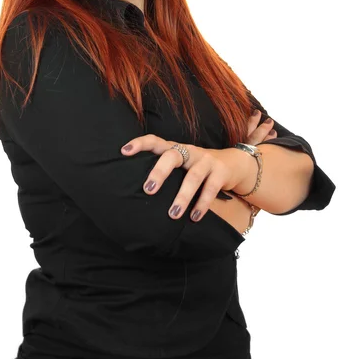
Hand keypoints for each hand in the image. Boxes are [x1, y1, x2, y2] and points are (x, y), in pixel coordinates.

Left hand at [121, 110, 276, 221]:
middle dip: (159, 172)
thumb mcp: (181, 165)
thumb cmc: (198, 167)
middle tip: (148, 190)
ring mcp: (206, 160)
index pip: (155, 140)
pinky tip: (194, 217)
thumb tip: (137, 192)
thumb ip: (165, 172)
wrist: (234, 164)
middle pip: (172, 156)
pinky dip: (202, 204)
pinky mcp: (221, 172)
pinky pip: (211, 188)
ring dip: (182, 196)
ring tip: (173, 214)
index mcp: (176, 149)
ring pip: (193, 176)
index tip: (124, 151)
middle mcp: (190, 151)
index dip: (140, 143)